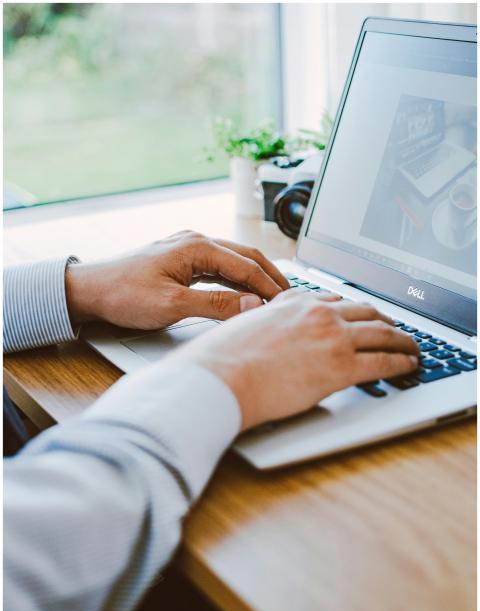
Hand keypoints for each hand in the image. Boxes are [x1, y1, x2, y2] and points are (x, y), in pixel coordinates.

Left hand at [65, 230, 288, 328]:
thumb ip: (215, 305)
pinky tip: (245, 293)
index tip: (287, 304)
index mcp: (196, 246)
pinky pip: (219, 267)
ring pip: (234, 260)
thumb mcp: (172, 305)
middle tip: (291, 296)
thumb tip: (252, 305)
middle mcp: (195, 241)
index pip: (247, 265)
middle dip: (271, 276)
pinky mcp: (181, 260)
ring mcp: (188, 248)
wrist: (90, 289)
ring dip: (255, 277)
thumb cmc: (124, 294)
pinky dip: (237, 279)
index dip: (270, 286)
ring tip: (274, 296)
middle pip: (246, 256)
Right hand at [172, 290, 419, 429]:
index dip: (354, 309)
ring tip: (411, 347)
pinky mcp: (341, 367)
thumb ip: (261, 320)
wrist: (219, 379)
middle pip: (365, 310)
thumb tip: (259, 322)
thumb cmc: (221, 360)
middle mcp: (317, 313)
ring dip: (402, 339)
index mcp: (292, 302)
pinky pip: (383, 361)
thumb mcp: (242, 326)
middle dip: (385, 319)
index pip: (334, 299)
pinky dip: (401, 362)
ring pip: (382, 332)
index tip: (361, 315)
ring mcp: (332, 337)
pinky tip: (408, 366)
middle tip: (395, 329)